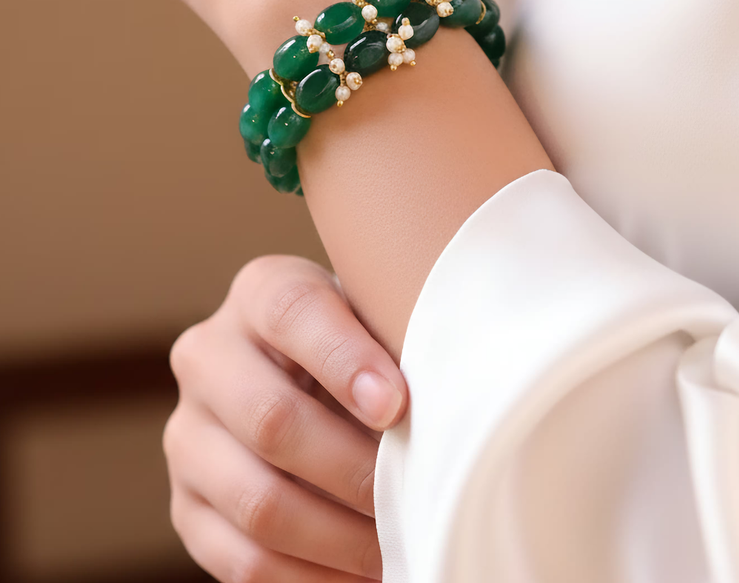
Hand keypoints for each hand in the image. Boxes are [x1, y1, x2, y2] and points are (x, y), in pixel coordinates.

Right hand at [164, 253, 407, 580]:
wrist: (309, 380)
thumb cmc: (367, 347)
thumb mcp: (374, 319)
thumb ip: (394, 342)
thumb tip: (446, 408)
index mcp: (259, 291)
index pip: (293, 314)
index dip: (346, 360)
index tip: (397, 406)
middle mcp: (207, 355)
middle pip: (271, 419)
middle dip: (354, 468)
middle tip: (414, 491)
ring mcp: (187, 434)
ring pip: (259, 500)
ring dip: (340, 535)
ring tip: (397, 540)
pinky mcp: (186, 505)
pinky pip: (244, 560)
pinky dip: (312, 577)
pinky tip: (361, 573)